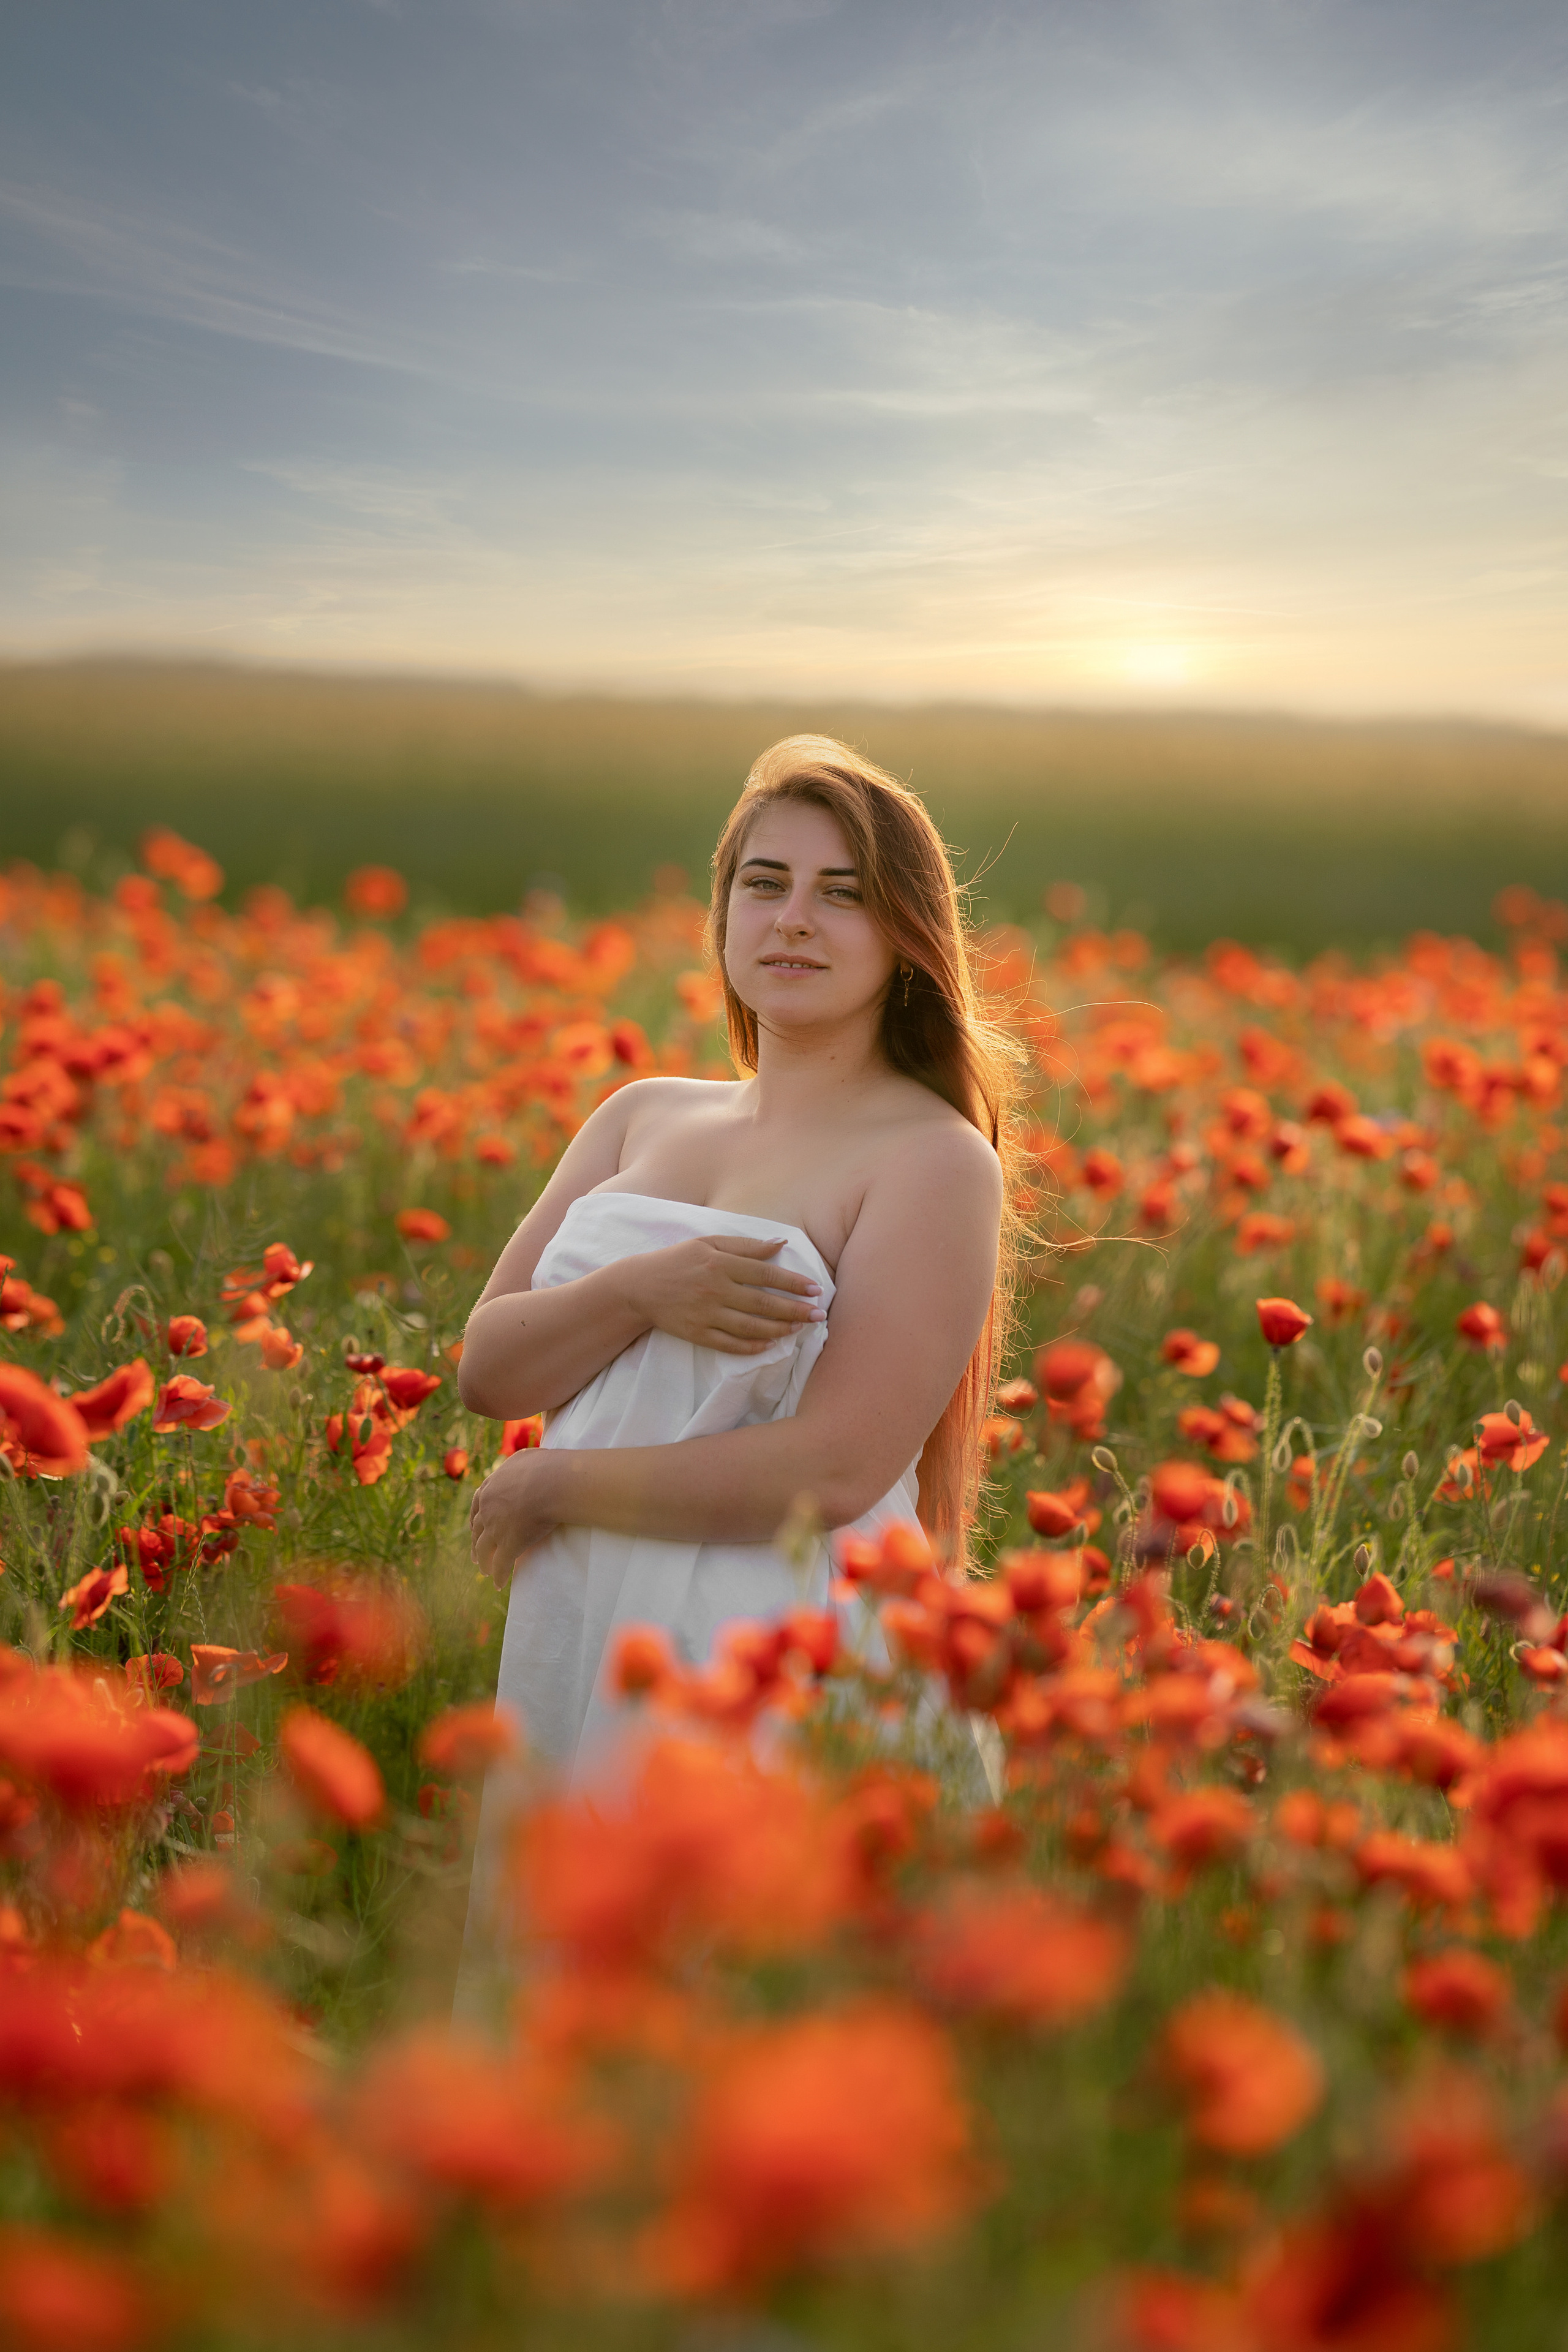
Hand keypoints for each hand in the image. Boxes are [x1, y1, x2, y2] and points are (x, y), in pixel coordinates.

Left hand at [470, 1447, 564, 1588]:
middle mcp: (488, 1509)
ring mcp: (497, 1528)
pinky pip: (501, 1565)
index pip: (477, 1506)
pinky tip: (499, 1585)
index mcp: (490, 1488)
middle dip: (476, 1544)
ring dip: (483, 1562)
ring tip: (485, 1572)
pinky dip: (499, 1576)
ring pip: (484, 1550)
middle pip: (478, 1530)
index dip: (476, 1520)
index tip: (475, 1529)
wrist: (553, 1482)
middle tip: (475, 1556)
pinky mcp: (509, 1544)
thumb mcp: (525, 1459)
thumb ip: (517, 1465)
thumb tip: (521, 1464)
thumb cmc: (545, 1467)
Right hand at [620, 1234, 826, 1354]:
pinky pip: (730, 1344)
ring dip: (779, 1329)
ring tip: (799, 1328)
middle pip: (764, 1303)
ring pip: (751, 1326)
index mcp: (720, 1263)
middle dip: (795, 1310)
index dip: (793, 1282)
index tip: (815, 1290)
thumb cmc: (678, 1260)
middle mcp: (715, 1289)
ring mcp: (706, 1314)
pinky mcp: (697, 1334)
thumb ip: (745, 1245)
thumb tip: (780, 1243)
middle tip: (818, 1315)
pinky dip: (752, 1347)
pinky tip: (770, 1346)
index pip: (765, 1274)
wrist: (640, 1286)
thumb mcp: (709, 1243)